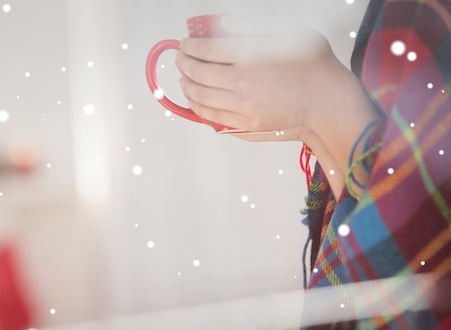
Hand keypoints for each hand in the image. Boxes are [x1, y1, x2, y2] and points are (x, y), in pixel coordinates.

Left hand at [176, 22, 378, 196]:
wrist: (328, 102)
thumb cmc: (314, 64)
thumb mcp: (290, 30)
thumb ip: (255, 25)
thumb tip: (224, 25)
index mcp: (250, 56)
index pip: (206, 50)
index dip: (191, 46)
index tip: (186, 43)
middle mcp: (241, 83)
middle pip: (198, 73)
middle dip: (184, 63)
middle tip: (181, 58)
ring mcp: (242, 107)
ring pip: (200, 96)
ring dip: (186, 85)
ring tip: (183, 78)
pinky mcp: (245, 124)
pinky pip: (211, 116)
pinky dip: (197, 106)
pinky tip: (194, 98)